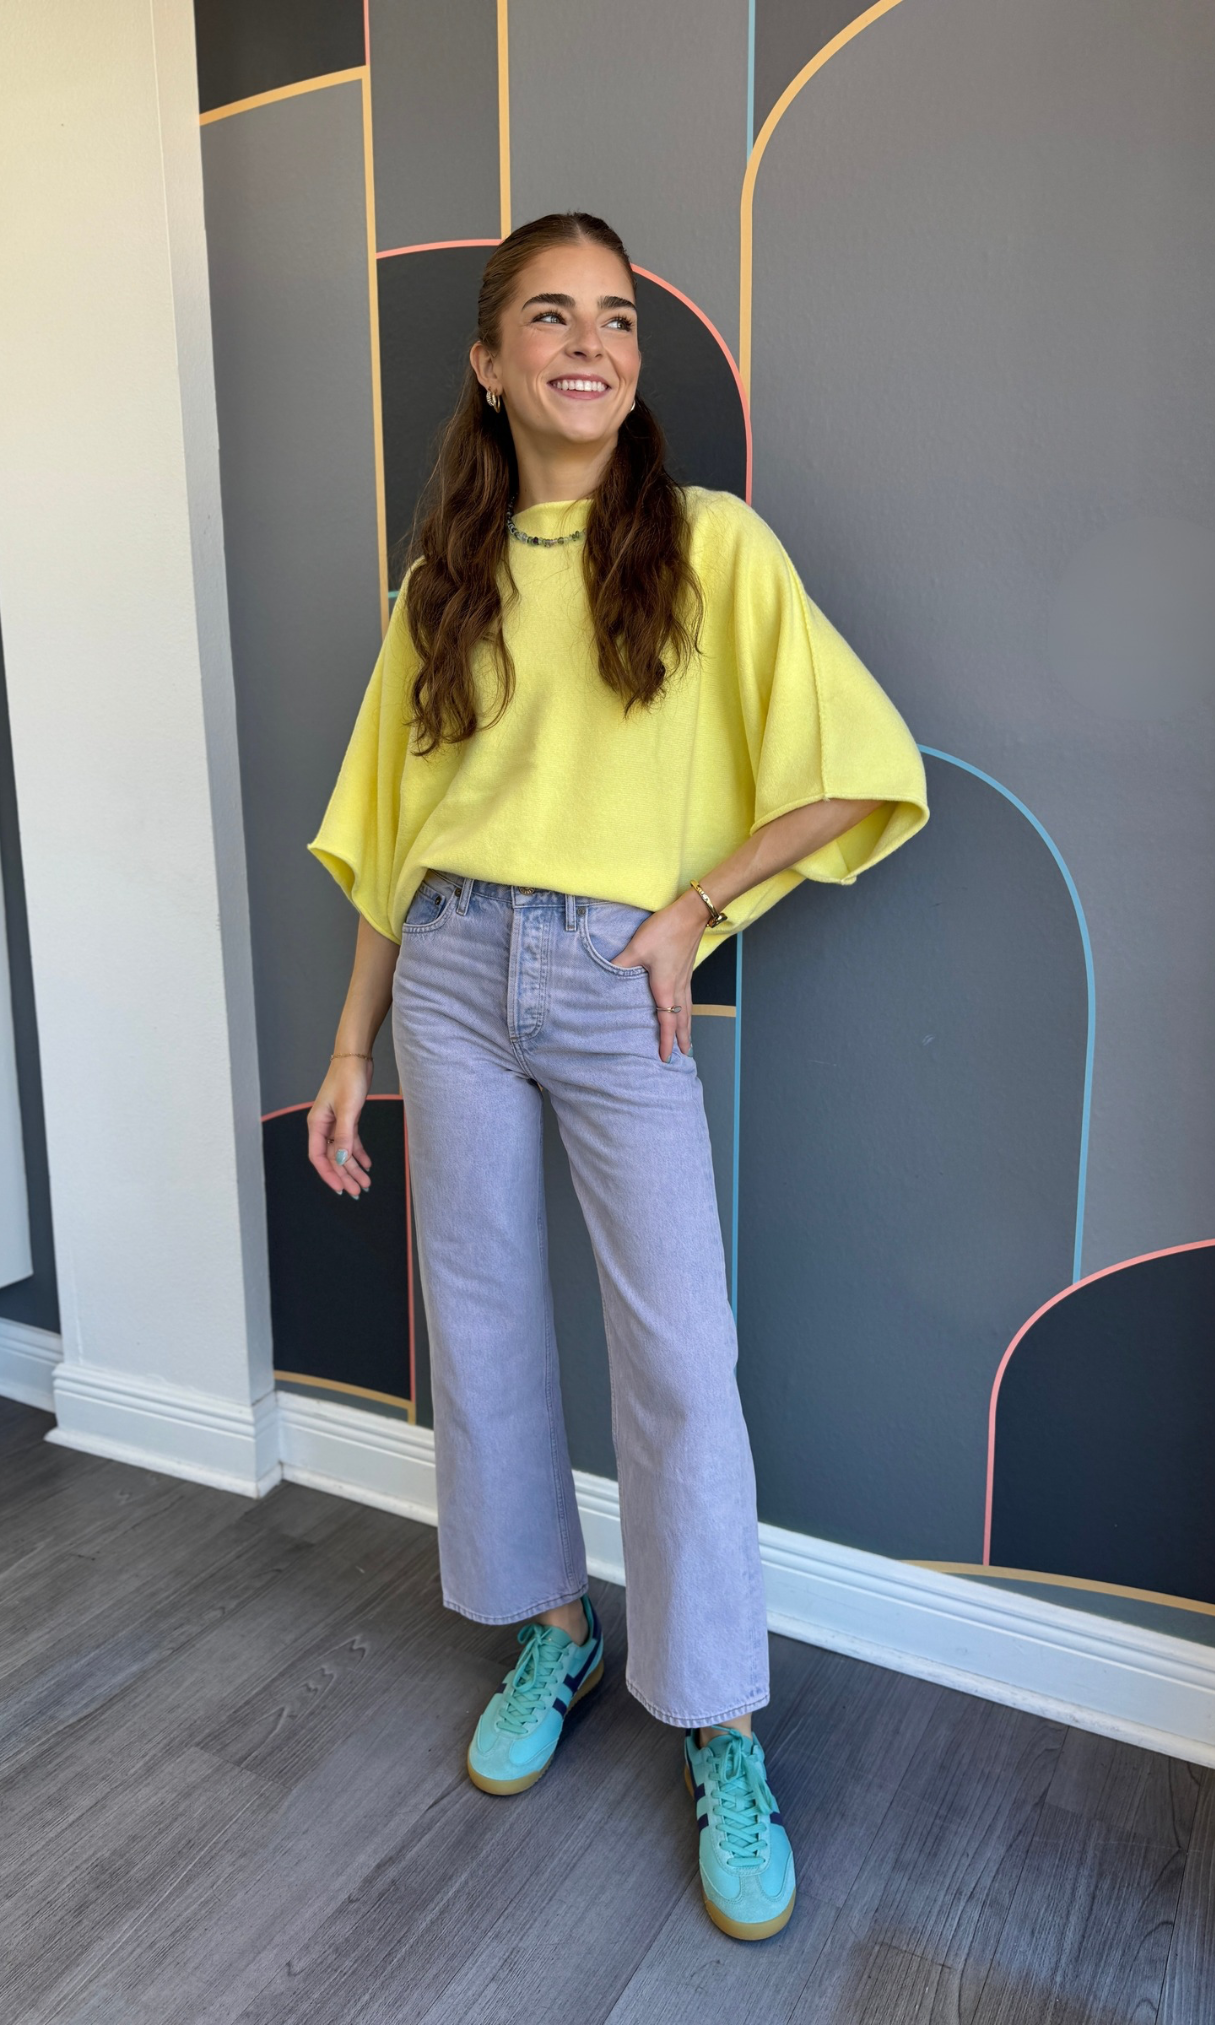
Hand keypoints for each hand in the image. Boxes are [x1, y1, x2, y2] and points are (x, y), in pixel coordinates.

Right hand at [307, 1059, 374, 1195]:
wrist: (356, 1058)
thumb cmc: (348, 1079)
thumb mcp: (348, 1109)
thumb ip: (344, 1136)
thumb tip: (340, 1160)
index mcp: (317, 1124)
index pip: (318, 1157)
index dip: (329, 1175)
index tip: (341, 1189)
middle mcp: (324, 1126)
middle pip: (332, 1158)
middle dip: (345, 1176)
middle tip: (358, 1191)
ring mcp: (335, 1123)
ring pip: (343, 1152)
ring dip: (354, 1168)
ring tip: (366, 1182)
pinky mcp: (347, 1118)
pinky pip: (351, 1142)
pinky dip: (359, 1154)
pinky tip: (367, 1164)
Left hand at [609, 889, 705, 1061]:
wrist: (691, 913)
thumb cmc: (665, 930)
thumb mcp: (637, 948)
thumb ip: (620, 964)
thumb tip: (604, 975)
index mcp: (666, 987)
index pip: (667, 1021)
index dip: (666, 1041)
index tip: (666, 1057)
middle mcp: (679, 987)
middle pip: (683, 1020)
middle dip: (683, 1039)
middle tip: (684, 1055)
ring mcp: (686, 979)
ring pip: (689, 1009)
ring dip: (688, 1026)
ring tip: (688, 1039)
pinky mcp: (687, 970)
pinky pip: (689, 998)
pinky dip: (689, 1010)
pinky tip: (685, 1008)